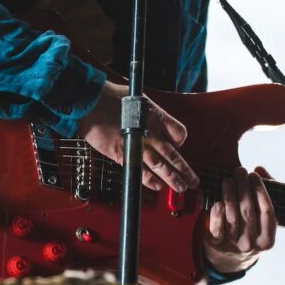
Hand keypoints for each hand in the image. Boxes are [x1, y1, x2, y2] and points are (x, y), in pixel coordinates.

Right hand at [75, 81, 198, 192]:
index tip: (177, 145)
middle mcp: (151, 133)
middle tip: (193, 181)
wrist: (91, 101)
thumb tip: (148, 121)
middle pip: (174, 155)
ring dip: (173, 179)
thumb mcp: (138, 99)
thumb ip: (147, 113)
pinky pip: (142, 172)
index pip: (179, 134)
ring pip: (162, 167)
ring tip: (181, 187)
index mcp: (157, 116)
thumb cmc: (110, 97)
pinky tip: (158, 186)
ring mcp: (139, 146)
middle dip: (185, 170)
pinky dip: (151, 181)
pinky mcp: (124, 155)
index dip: (180, 141)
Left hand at [204, 165, 276, 274]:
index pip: (267, 211)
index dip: (260, 190)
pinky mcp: (216, 245)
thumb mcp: (263, 219)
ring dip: (229, 194)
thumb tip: (260, 169)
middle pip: (248, 211)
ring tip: (228, 180)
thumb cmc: (250, 231)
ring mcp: (233, 246)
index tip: (254, 174)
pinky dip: (217, 214)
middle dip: (243, 187)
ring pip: (232, 216)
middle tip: (239, 170)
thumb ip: (266, 192)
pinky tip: (218, 201)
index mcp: (267, 240)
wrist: (230, 260)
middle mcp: (251, 245)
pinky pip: (216, 228)